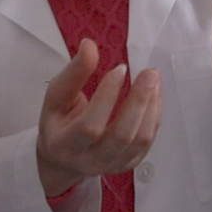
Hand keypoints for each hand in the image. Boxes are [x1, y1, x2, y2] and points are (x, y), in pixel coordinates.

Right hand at [36, 39, 161, 197]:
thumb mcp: (57, 96)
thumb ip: (74, 73)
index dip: (107, 97)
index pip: (90, 126)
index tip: (120, 69)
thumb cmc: (59, 121)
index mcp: (65, 145)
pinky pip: (148, 140)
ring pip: (140, 140)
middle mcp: (90, 161)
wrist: (64, 158)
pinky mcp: (130, 163)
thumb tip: (89, 46)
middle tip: (149, 73)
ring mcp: (113, 165)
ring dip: (151, 107)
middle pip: (121, 136)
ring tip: (153, 79)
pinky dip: (154, 114)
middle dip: (138, 102)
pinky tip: (154, 93)